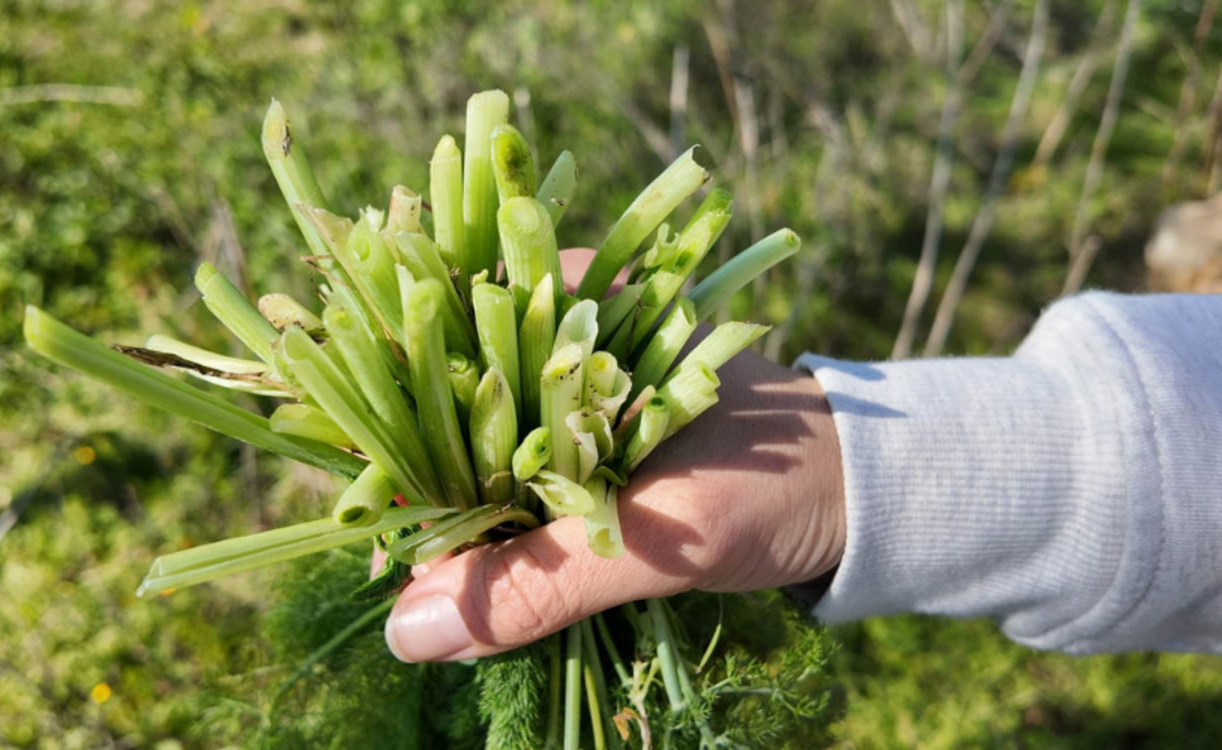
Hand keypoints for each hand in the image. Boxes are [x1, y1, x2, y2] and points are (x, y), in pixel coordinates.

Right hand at [384, 249, 845, 661]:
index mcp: (570, 300)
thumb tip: (410, 632)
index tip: (359, 501)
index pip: (432, 337)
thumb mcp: (664, 535)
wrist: (862, 499)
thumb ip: (546, 582)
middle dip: (407, 478)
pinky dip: (482, 529)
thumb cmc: (779, 485)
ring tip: (411, 581)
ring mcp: (562, 389)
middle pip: (437, 397)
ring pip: (464, 446)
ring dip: (441, 512)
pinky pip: (504, 483)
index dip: (378, 413)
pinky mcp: (578, 446)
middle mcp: (554, 329)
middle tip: (386, 562)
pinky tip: (462, 575)